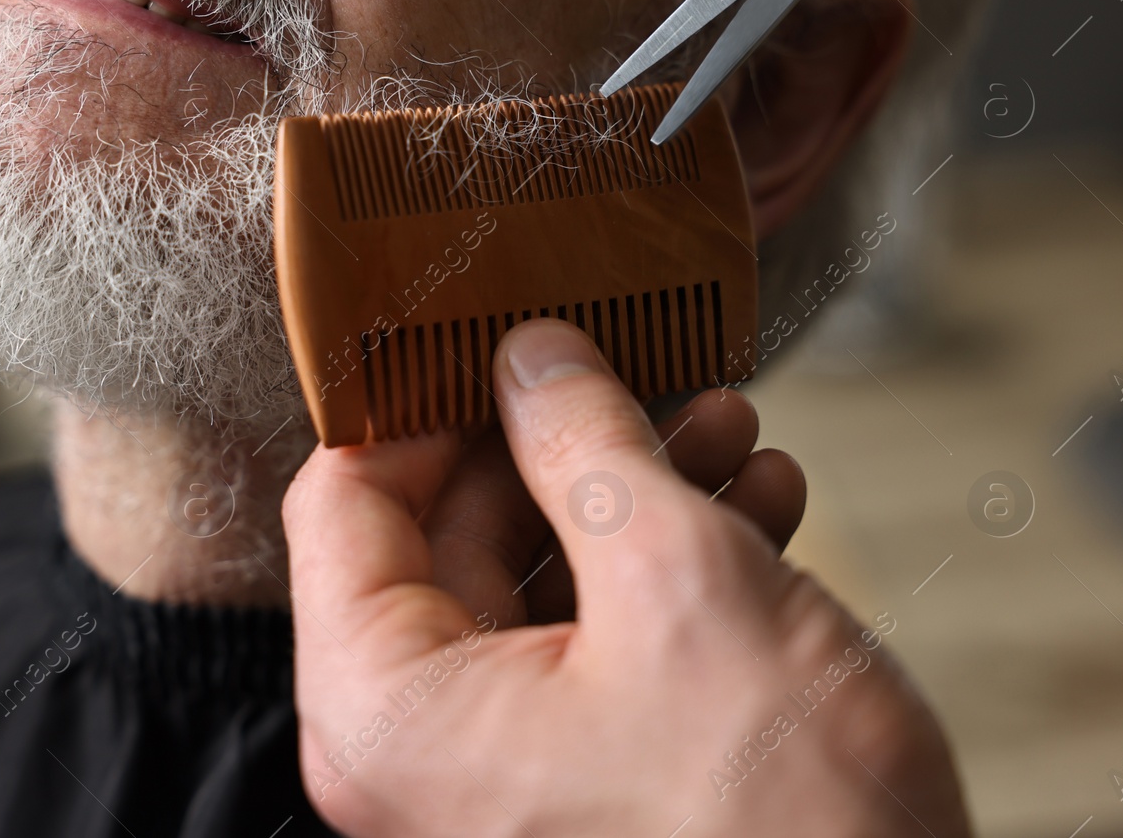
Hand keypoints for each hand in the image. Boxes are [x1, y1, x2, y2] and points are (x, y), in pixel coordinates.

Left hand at [283, 319, 969, 837]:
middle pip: (454, 532)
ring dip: (637, 492)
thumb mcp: (678, 584)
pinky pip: (600, 640)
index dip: (417, 403)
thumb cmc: (780, 825)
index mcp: (388, 709)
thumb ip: (585, 449)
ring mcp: (507, 770)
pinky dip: (673, 566)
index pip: (341, 501)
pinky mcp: (587, 779)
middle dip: (559, 441)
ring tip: (727, 430)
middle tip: (634, 367)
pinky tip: (756, 506)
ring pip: (545, 578)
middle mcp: (425, 747)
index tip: (491, 333)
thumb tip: (529, 358)